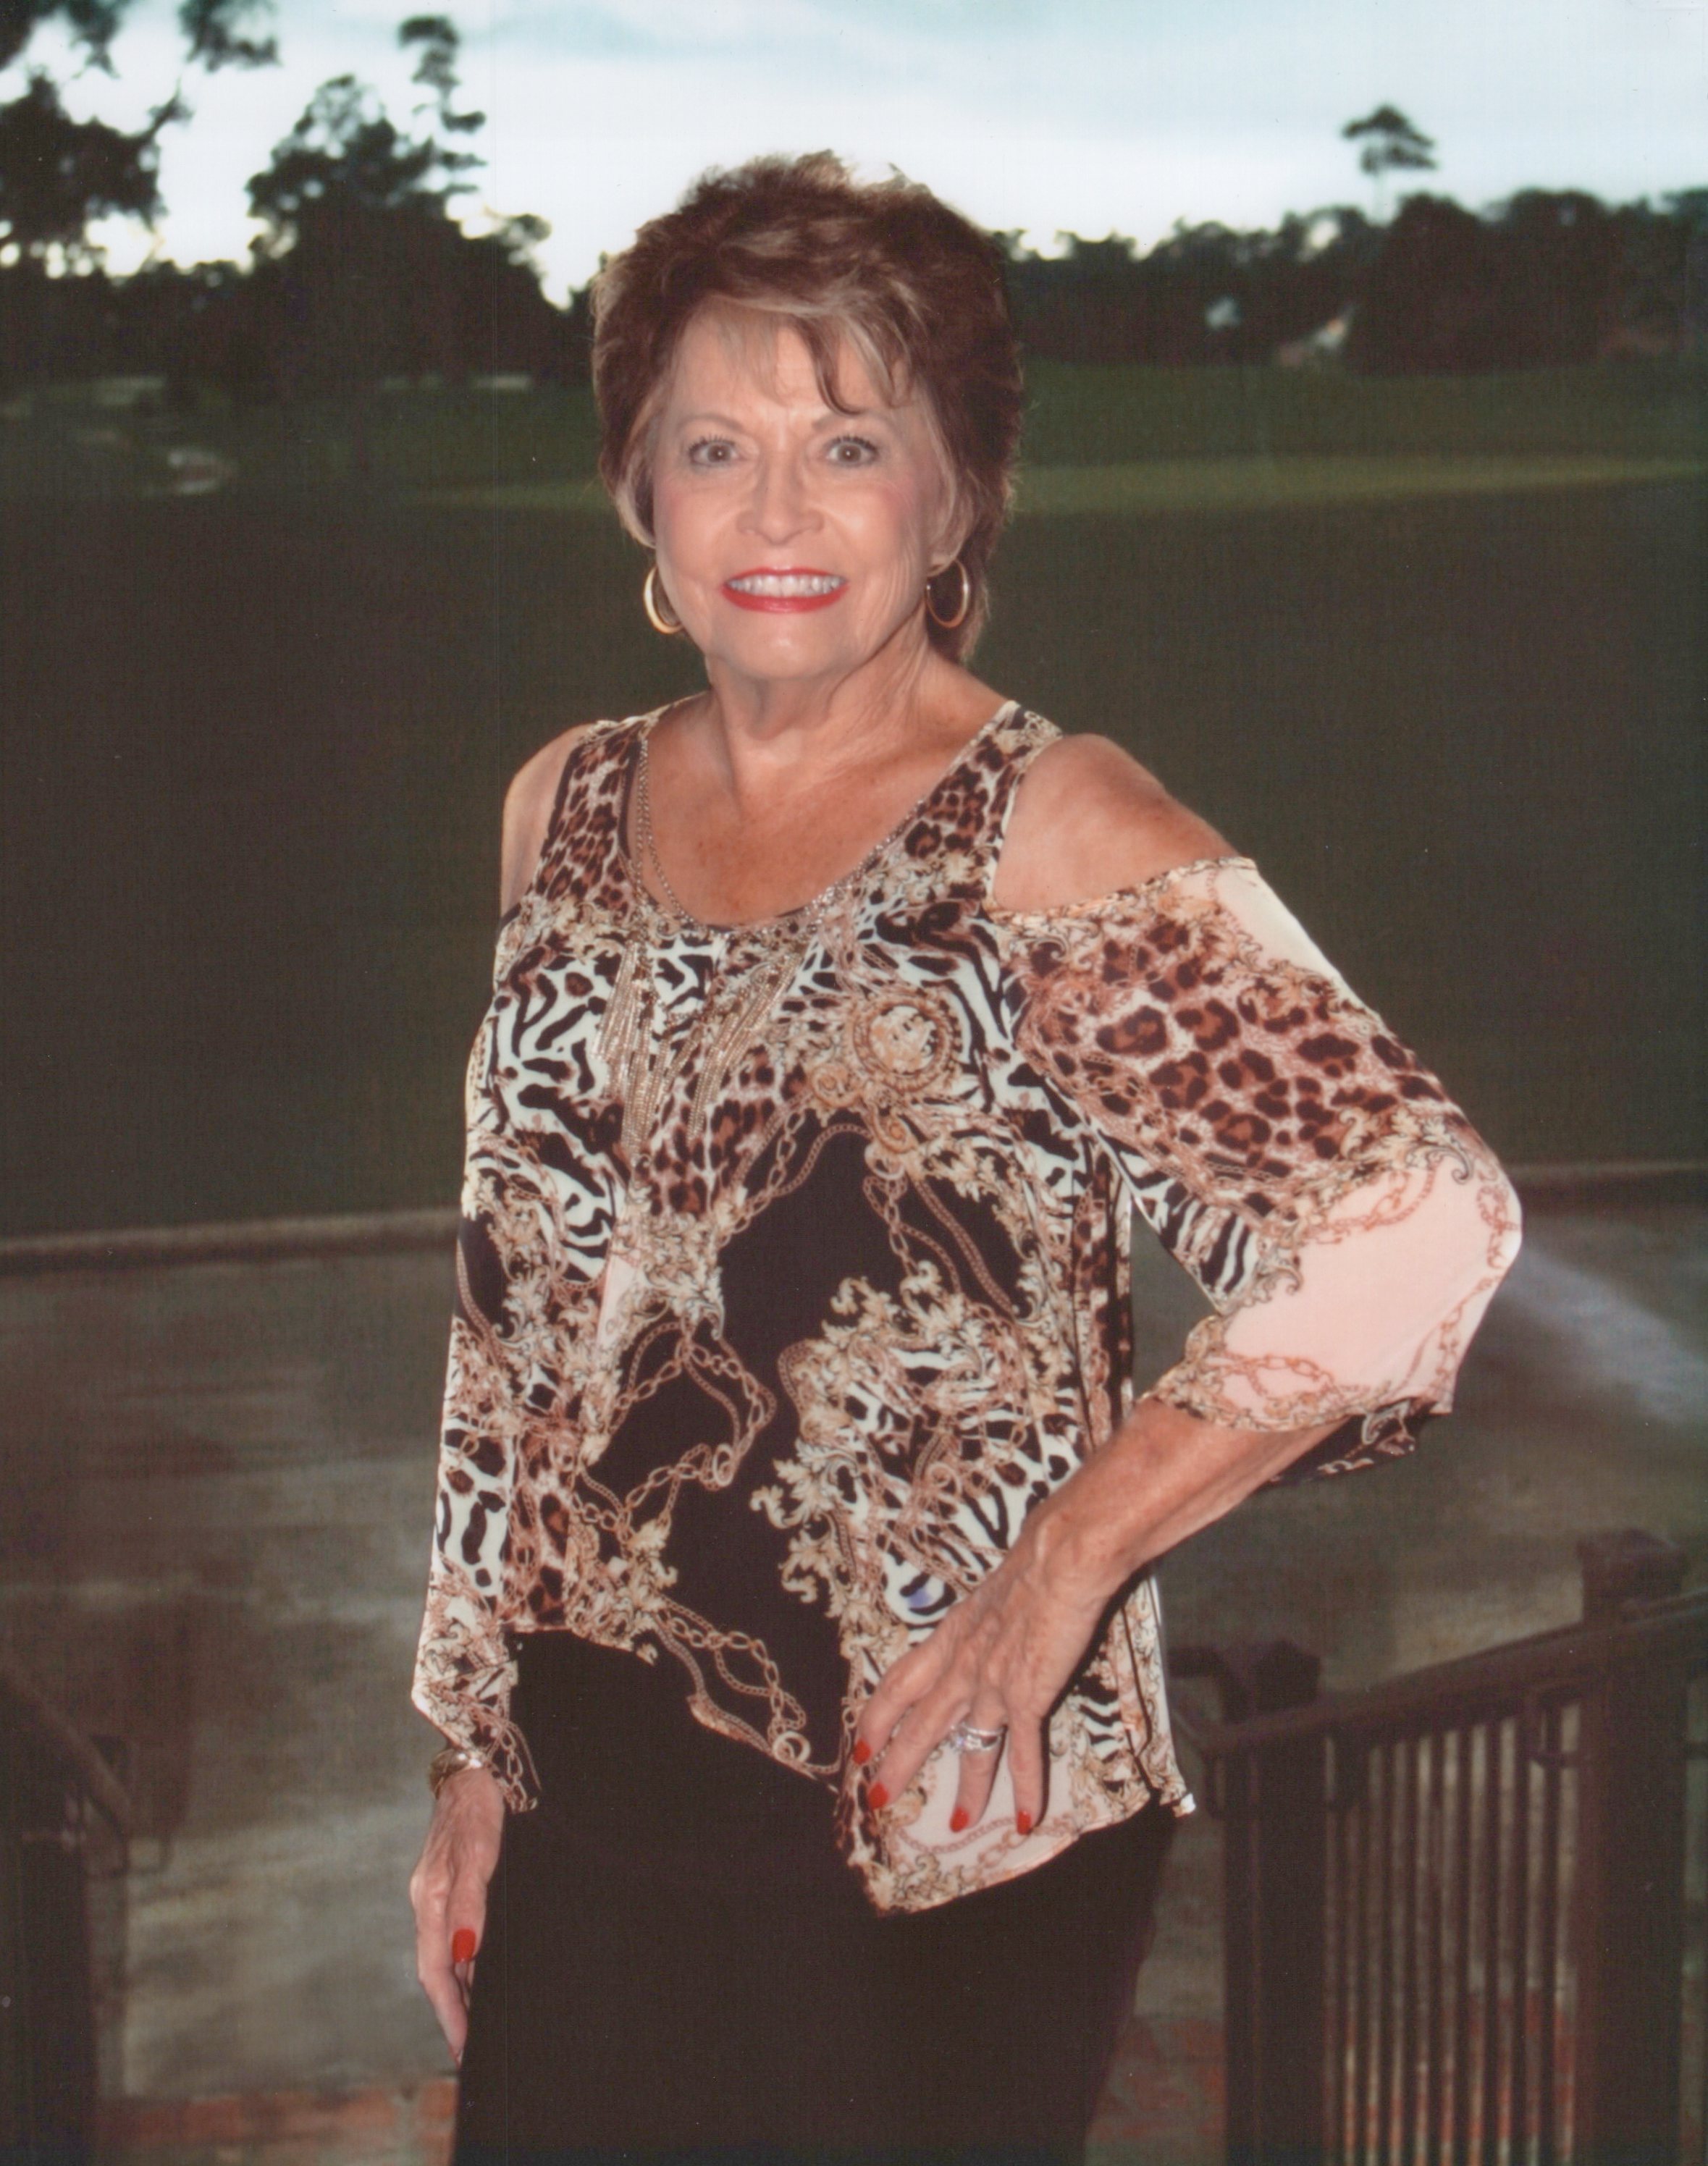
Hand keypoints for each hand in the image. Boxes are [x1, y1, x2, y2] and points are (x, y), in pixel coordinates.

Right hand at [409, 1763, 504, 2063]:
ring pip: (442, 1956)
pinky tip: (478, 1973)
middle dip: (451, 2013)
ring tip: (478, 2025)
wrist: (473, 1768)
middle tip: (471, 2051)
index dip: (450, 2013)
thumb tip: (465, 1953)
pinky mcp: (446, 1885)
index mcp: (429, 1901)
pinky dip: (462, 1962)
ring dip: (458, 1991)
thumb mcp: (478, 1855)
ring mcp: (434, 1894)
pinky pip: (450, 1936)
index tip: (465, 2049)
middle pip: (435, 1971)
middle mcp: (426, 1902)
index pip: (436, 1973)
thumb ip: (469, 1903)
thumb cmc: (478, 1809)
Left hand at [852, 1397, 1343, 1837]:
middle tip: (877, 1797)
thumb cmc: (1036, 1560)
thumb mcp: (996, 1591)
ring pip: (968, 1747)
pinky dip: (1024, 1789)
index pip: (899, 1683)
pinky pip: (1023, 1753)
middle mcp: (963, 1664)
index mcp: (950, 1635)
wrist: (1061, 1555)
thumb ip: (992, 1615)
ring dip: (962, 1790)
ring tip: (952, 1827)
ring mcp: (993, 1683)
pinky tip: (1023, 1821)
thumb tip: (999, 1619)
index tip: (860, 1743)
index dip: (877, 1716)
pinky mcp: (1027, 1695)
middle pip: (919, 1725)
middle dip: (897, 1763)